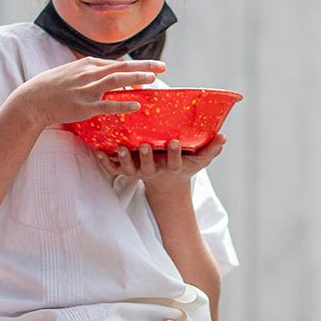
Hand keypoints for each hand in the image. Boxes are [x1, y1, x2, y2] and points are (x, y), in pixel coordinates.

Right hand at [17, 57, 165, 127]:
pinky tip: (137, 104)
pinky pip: (108, 104)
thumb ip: (93, 71)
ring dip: (137, 79)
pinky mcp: (85, 105)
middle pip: (123, 67)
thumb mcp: (74, 71)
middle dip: (145, 67)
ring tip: (153, 80)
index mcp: (90, 64)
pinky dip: (123, 103)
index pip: (119, 63)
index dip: (138, 66)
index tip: (154, 67)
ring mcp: (88, 89)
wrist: (35, 99)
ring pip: (118, 81)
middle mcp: (91, 73)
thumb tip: (111, 70)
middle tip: (163, 67)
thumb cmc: (55, 86)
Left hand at [94, 134, 226, 196]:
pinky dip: (104, 162)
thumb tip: (224, 137)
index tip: (175, 142)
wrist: (166, 183)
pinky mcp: (125, 172)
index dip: (175, 153)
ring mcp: (138, 173)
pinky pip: (113, 169)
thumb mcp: (199, 160)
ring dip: (123, 159)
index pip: (175, 161)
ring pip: (129, 168)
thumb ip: (211, 149)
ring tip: (119, 147)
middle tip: (145, 145)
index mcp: (172, 167)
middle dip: (147, 156)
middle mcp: (154, 171)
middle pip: (149, 166)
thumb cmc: (184, 166)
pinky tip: (97, 150)